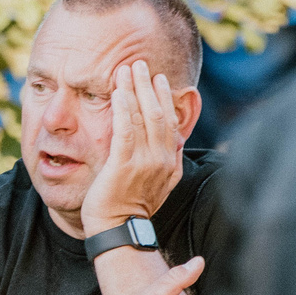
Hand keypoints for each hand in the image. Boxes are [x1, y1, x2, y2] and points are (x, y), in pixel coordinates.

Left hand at [80, 59, 185, 233]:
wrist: (119, 230)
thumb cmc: (132, 208)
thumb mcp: (159, 184)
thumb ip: (168, 162)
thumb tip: (177, 142)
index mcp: (170, 162)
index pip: (171, 122)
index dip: (165, 98)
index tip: (159, 79)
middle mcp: (162, 159)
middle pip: (160, 113)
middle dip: (149, 86)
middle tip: (141, 64)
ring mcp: (144, 161)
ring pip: (144, 117)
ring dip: (135, 89)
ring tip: (127, 68)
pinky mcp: (123, 164)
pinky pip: (125, 129)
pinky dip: (124, 107)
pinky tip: (118, 90)